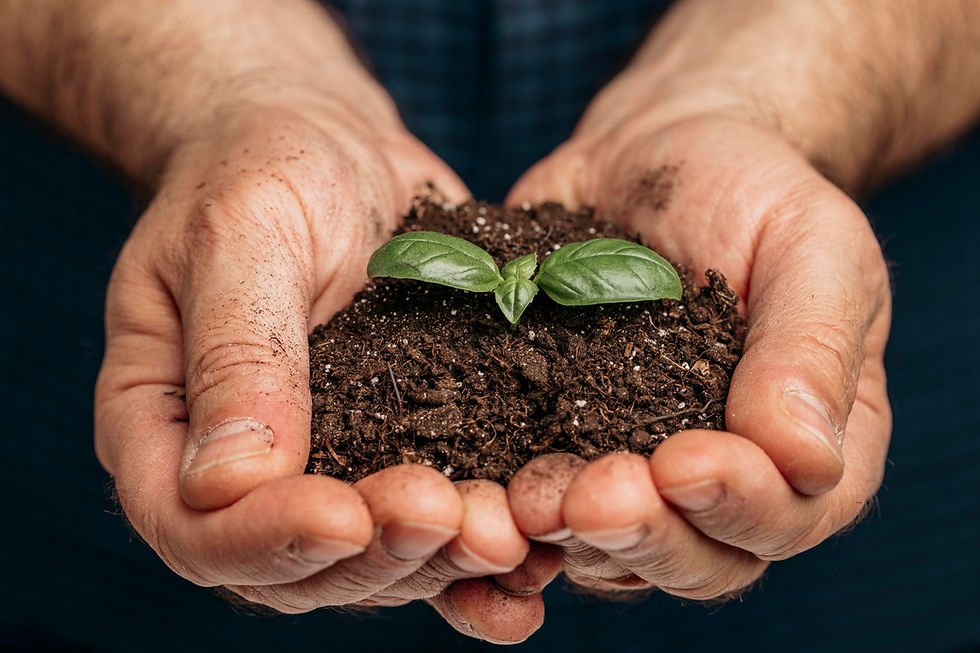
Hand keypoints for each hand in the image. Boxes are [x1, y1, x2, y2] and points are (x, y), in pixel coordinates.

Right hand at [93, 101, 532, 616]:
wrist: (330, 148)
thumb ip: (234, 353)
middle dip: (375, 557)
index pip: (192, 526)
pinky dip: (482, 561)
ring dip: (439, 564)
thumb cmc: (261, 169)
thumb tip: (226, 485)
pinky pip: (434, 531)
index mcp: (166, 421)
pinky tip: (532, 561)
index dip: (265, 540)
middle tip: (446, 514)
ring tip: (504, 533)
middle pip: (293, 568)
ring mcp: (328, 468)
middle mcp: (243, 468)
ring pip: (373, 565)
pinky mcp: (402, 452)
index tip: (345, 516)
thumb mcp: (239, 236)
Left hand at [500, 112, 890, 599]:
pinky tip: (478, 488)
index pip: (792, 513)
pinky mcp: (562, 451)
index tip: (684, 463)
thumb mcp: (810, 241)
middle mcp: (728, 481)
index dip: (741, 506)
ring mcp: (640, 474)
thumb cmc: (748, 189)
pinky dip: (510, 513)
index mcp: (812, 443)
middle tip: (594, 496)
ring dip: (571, 537)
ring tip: (528, 497)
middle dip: (646, 537)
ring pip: (613, 552)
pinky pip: (538, 508)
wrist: (650, 155)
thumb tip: (805, 459)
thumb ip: (812, 346)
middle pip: (700, 561)